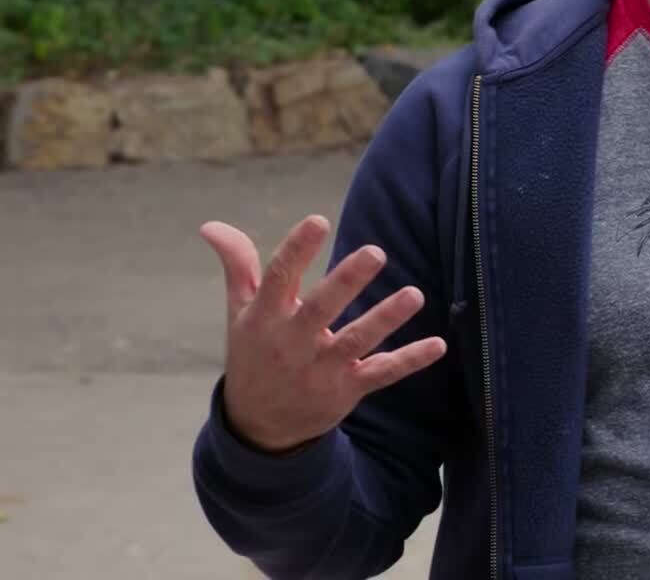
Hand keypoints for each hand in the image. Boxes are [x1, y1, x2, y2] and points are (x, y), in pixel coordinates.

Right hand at [200, 215, 446, 453]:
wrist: (258, 428)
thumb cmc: (254, 354)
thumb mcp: (240, 312)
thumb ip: (238, 265)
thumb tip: (211, 225)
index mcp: (265, 318)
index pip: (279, 278)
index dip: (297, 249)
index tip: (318, 221)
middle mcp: (293, 342)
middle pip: (321, 308)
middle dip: (347, 281)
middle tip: (375, 252)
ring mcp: (321, 368)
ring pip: (357, 341)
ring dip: (385, 319)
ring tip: (414, 294)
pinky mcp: (347, 390)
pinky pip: (382, 374)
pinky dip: (410, 360)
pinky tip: (439, 344)